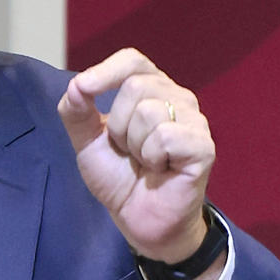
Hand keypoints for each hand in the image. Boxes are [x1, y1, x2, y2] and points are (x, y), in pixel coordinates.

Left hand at [58, 49, 223, 279]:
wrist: (138, 219)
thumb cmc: (120, 177)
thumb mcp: (87, 141)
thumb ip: (76, 111)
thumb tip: (76, 86)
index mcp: (152, 89)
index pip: (132, 60)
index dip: (106, 71)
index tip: (84, 90)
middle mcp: (177, 97)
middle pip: (136, 86)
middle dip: (118, 125)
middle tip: (128, 150)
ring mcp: (194, 121)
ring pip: (149, 112)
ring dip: (135, 146)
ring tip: (145, 162)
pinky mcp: (203, 147)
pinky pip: (166, 137)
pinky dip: (153, 158)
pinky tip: (161, 170)